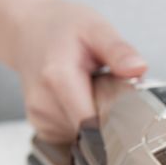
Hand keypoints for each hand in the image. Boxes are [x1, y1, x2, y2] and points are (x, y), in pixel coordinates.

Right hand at [7, 0, 146, 141]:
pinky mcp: (42, 127)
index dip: (118, 124)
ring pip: (86, 137)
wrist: (28, 30)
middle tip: (109, 89)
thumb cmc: (62, 27)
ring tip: (92, 91)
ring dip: (97, 119)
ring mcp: (40, 118)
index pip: (95, 124)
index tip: (130, 110)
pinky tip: (80, 100)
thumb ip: (118, 49)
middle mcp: (44, 103)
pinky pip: (74, 136)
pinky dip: (84, 122)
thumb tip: (138, 68)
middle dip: (110, 118)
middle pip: (93, 131)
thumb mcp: (95, 28)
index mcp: (58, 78)